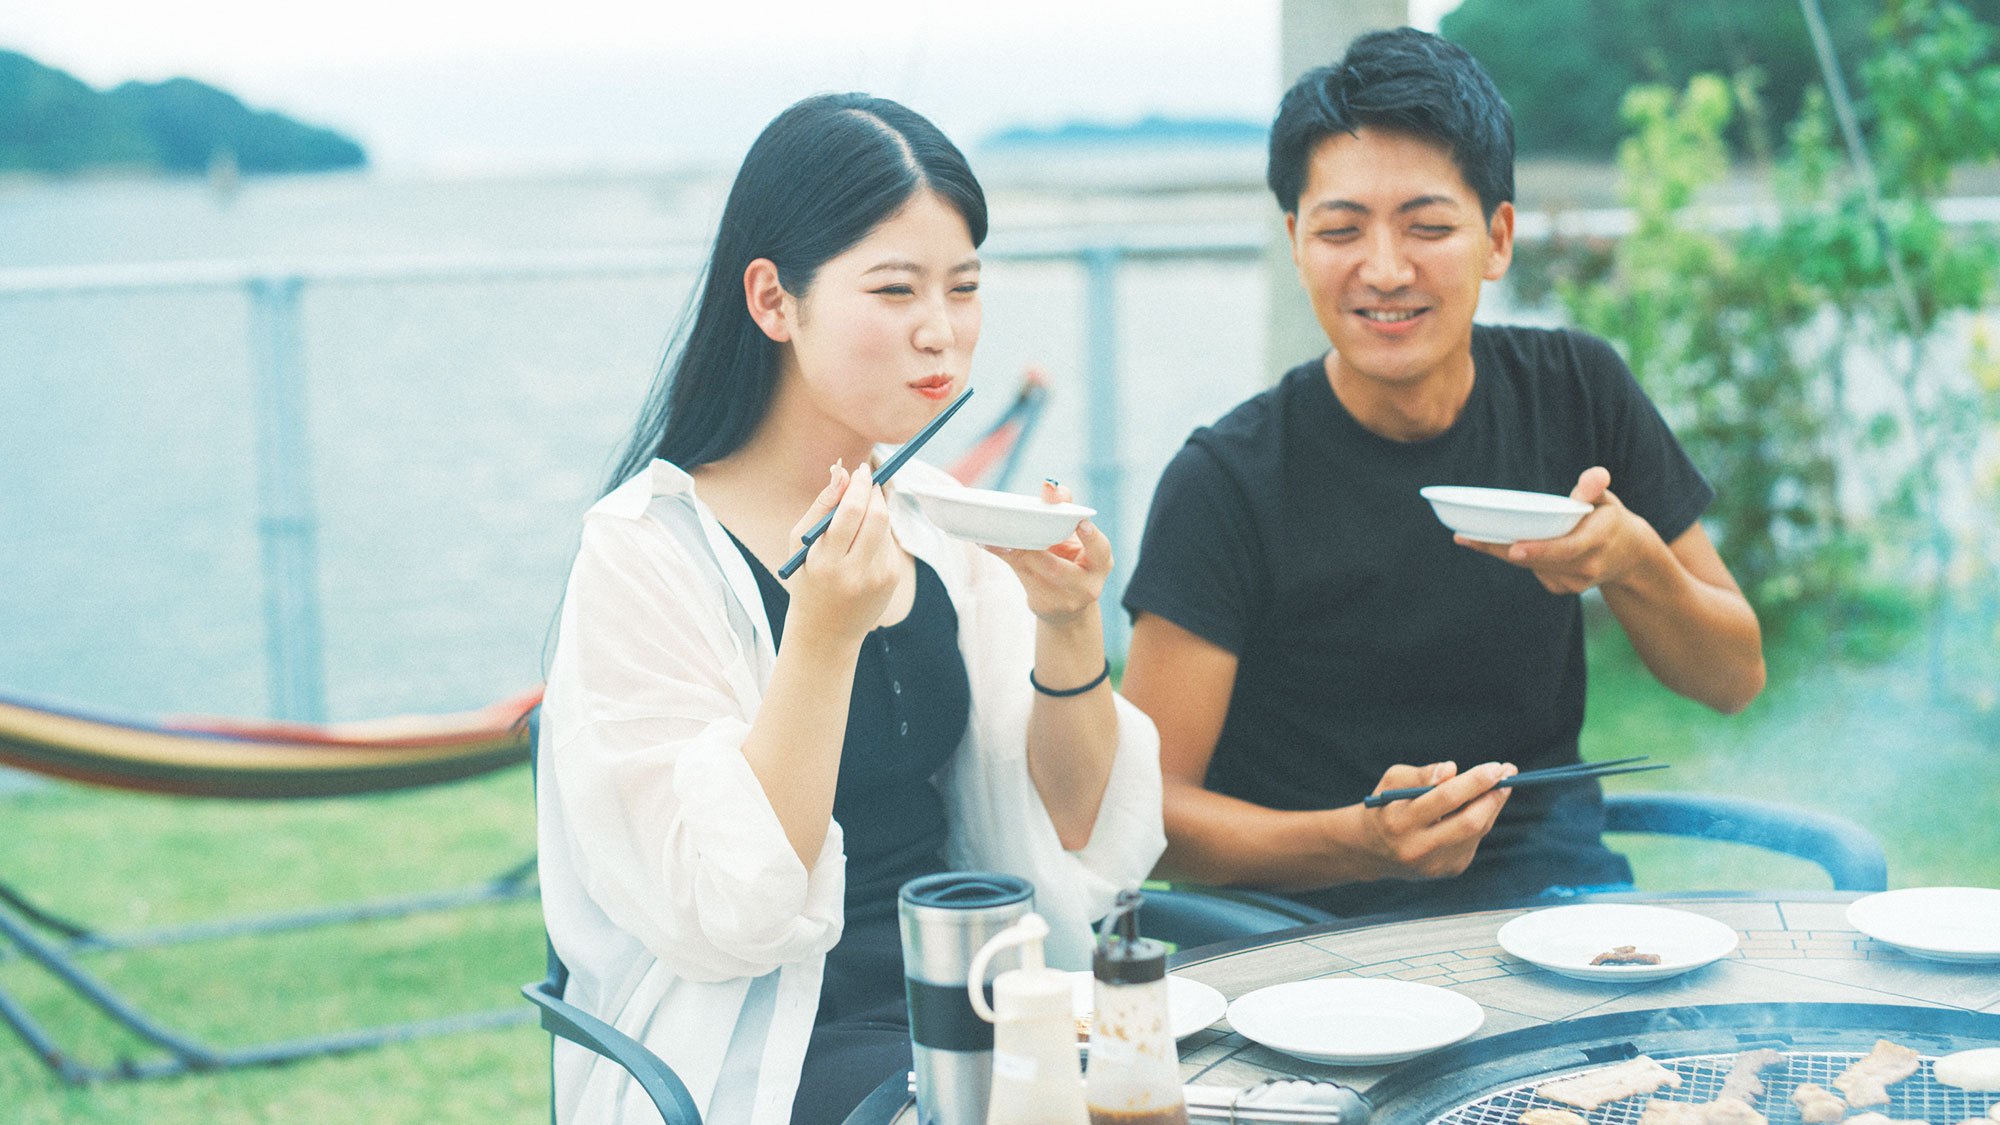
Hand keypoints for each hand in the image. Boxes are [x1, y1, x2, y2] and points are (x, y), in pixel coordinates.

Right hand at [785, 461, 899, 644]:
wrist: (826, 631)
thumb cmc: (808, 578)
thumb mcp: (801, 544)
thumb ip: (821, 505)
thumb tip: (842, 471)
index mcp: (826, 563)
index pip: (851, 513)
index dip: (859, 486)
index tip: (860, 470)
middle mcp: (855, 572)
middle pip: (877, 517)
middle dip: (874, 491)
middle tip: (867, 478)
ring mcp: (878, 578)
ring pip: (885, 527)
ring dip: (875, 509)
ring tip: (858, 511)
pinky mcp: (891, 580)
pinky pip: (889, 542)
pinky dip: (878, 531)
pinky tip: (863, 540)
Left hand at [984, 479, 1112, 625]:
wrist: (1068, 606)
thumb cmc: (1070, 560)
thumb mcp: (1074, 537)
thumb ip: (1064, 509)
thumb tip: (1050, 486)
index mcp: (1100, 563)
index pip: (1100, 549)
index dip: (1091, 537)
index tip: (1081, 523)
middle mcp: (1088, 585)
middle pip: (1056, 568)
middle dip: (1032, 550)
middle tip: (1013, 530)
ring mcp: (1066, 599)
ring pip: (1035, 574)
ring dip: (1013, 554)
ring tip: (992, 538)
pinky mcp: (1044, 605)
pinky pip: (1021, 579)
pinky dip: (1005, 559)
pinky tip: (989, 545)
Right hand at [1358, 761, 1514, 879]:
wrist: (1372, 850)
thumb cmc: (1387, 805)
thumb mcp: (1393, 781)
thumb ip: (1423, 774)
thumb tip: (1452, 769)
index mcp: (1401, 822)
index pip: (1446, 799)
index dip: (1475, 781)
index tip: (1497, 766)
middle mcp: (1418, 848)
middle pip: (1470, 822)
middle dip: (1493, 796)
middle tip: (1509, 774)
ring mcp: (1436, 864)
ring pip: (1477, 831)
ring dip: (1492, 806)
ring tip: (1500, 785)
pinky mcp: (1449, 870)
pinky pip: (1475, 840)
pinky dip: (1481, 820)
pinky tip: (1480, 806)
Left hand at [1454, 467, 1666, 594]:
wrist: (1629, 556)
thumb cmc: (1609, 519)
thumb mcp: (1607, 500)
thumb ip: (1595, 487)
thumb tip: (1596, 475)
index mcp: (1598, 541)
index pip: (1566, 548)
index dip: (1539, 550)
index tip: (1512, 548)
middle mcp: (1587, 567)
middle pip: (1538, 560)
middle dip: (1500, 549)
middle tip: (1466, 536)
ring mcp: (1576, 583)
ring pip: (1531, 567)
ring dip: (1500, 553)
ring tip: (1468, 538)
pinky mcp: (1565, 588)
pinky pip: (1535, 573)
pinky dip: (1517, 559)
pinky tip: (1497, 546)